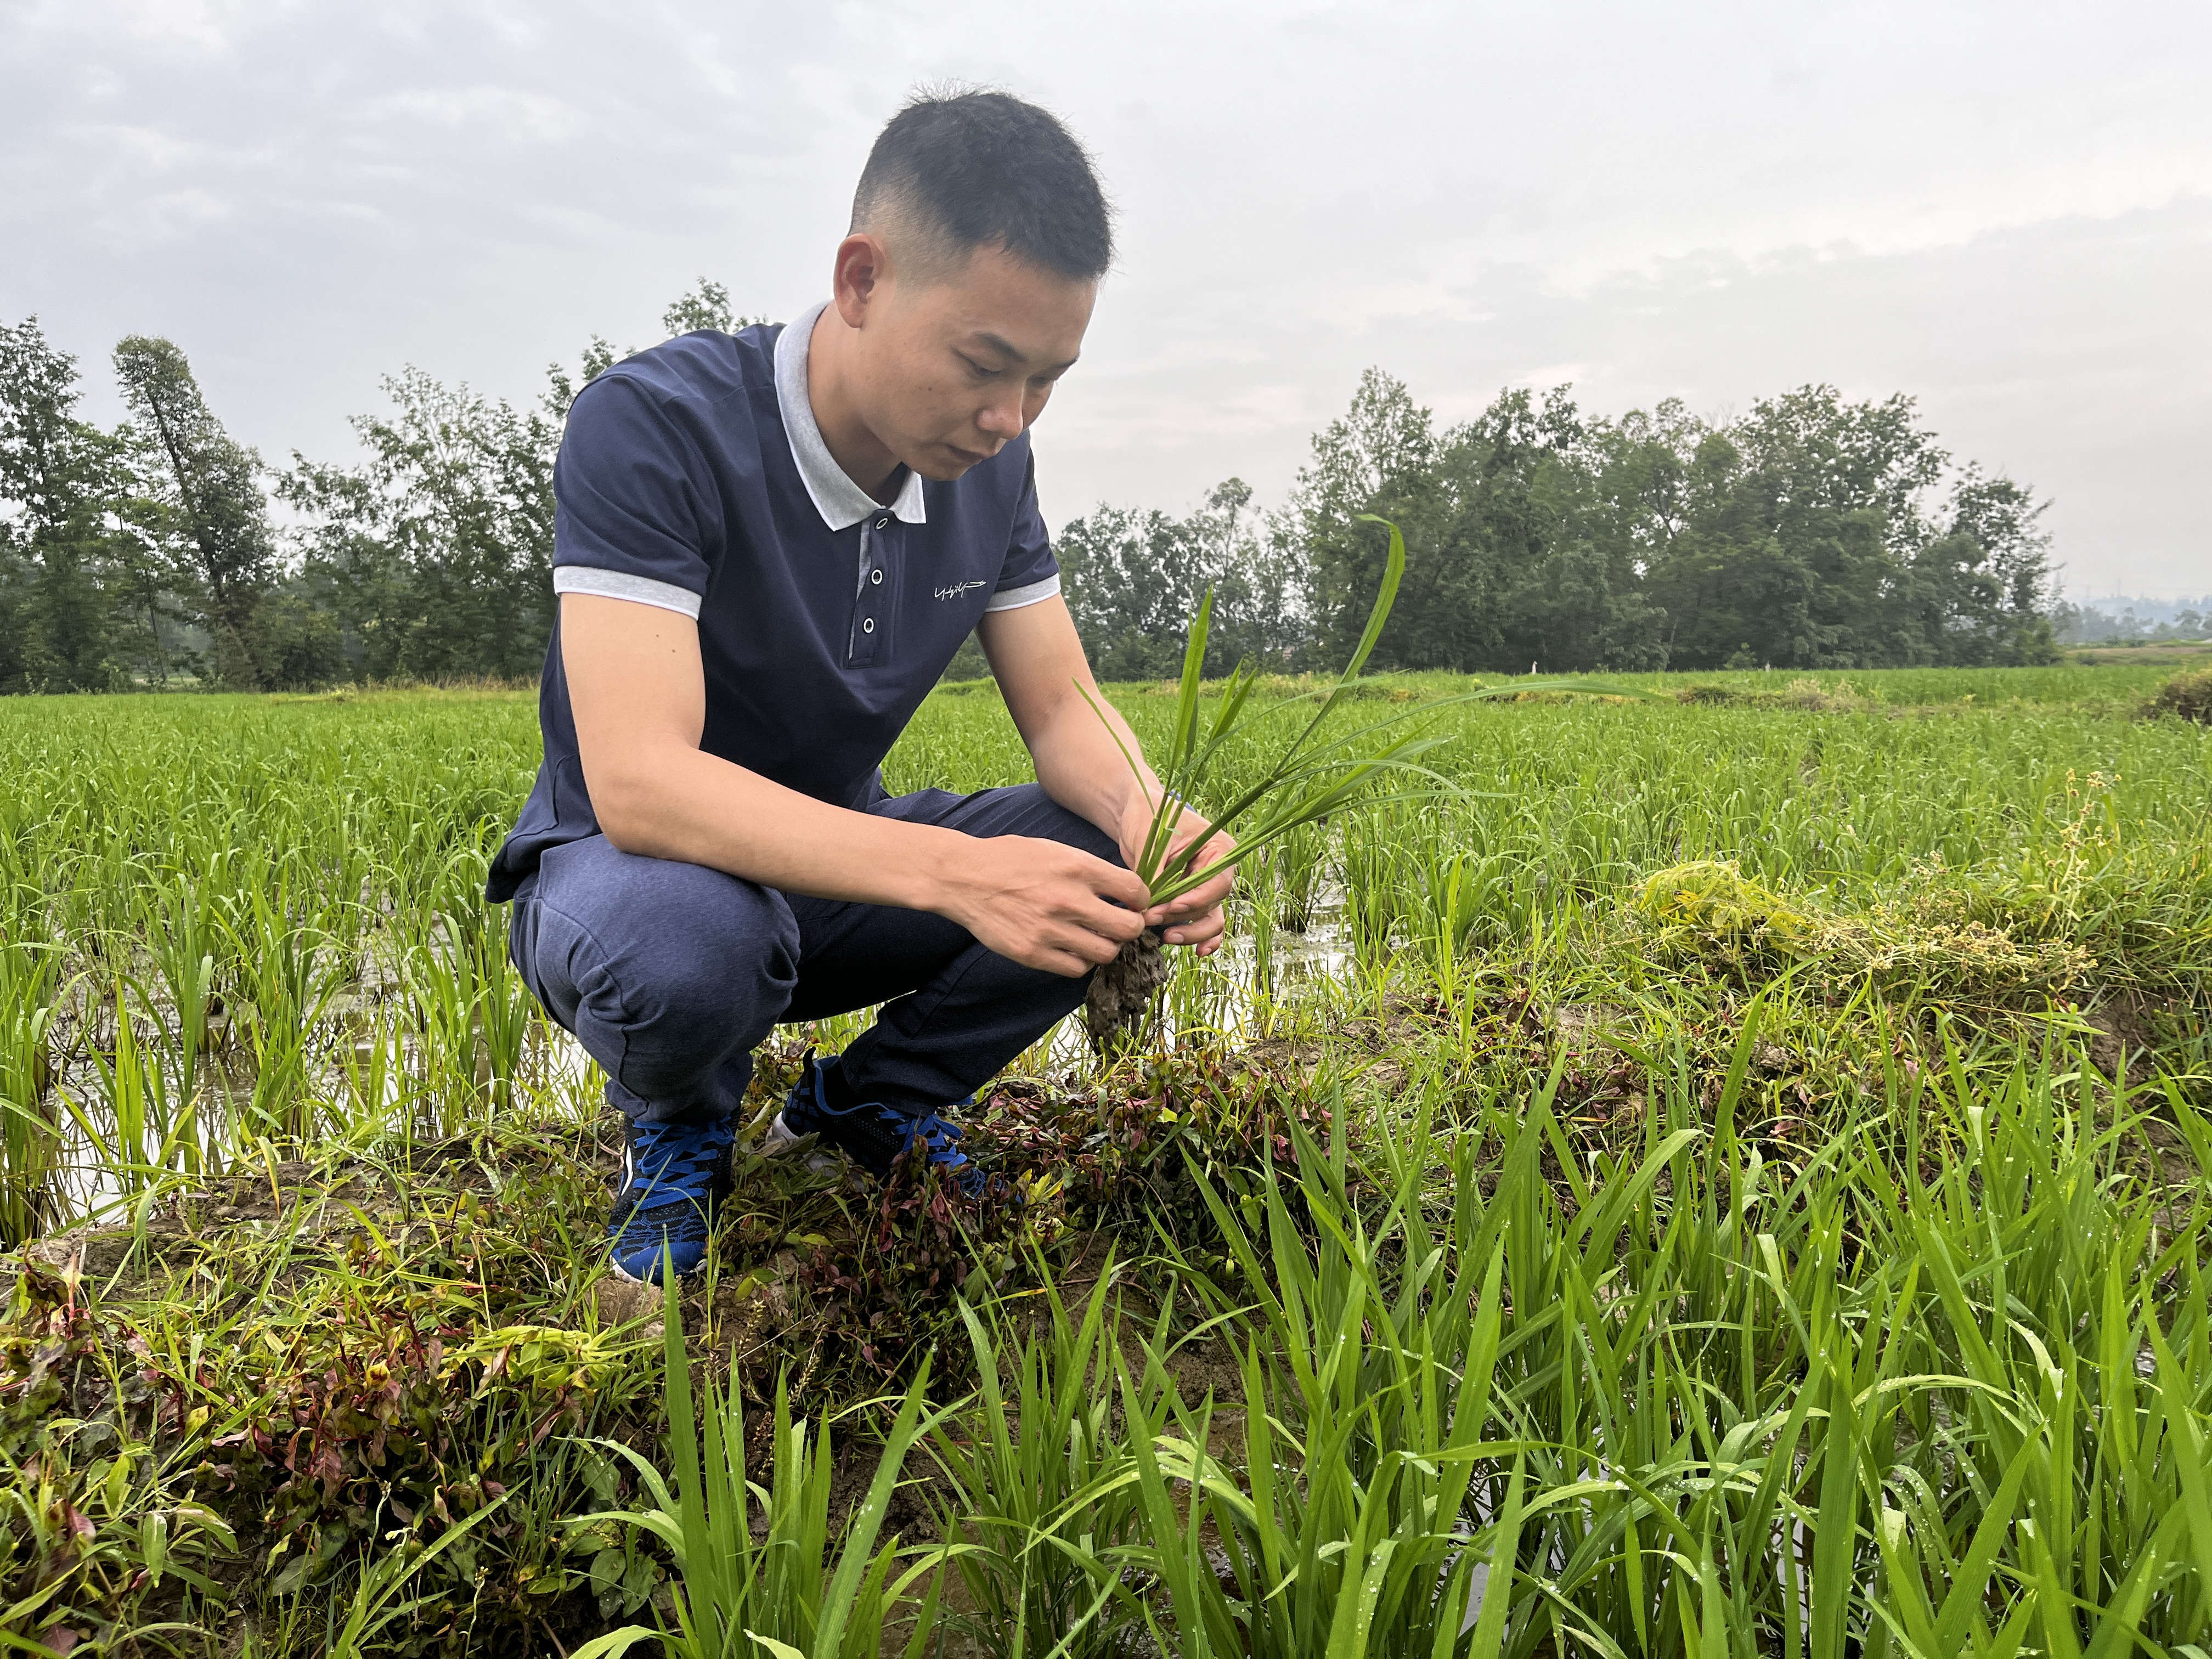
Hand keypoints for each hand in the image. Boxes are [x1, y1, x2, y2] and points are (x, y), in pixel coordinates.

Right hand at [935, 834, 1149, 976]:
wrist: (964, 877)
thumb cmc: (1011, 859)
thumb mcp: (1055, 850)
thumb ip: (1090, 869)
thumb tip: (1124, 891)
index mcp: (1078, 868)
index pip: (1135, 891)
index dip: (1141, 900)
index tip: (1134, 903)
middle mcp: (1068, 900)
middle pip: (1127, 928)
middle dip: (1131, 928)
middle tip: (1121, 925)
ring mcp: (1050, 930)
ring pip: (1105, 953)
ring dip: (1106, 946)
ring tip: (1094, 936)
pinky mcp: (1032, 953)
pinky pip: (1076, 969)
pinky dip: (1081, 961)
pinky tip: (1072, 947)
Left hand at [1118, 796, 1237, 958]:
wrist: (1139, 815)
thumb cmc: (1149, 817)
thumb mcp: (1152, 840)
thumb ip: (1156, 872)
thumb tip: (1151, 904)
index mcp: (1220, 849)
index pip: (1217, 882)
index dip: (1196, 899)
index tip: (1171, 906)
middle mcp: (1220, 870)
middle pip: (1212, 904)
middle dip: (1183, 917)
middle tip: (1152, 918)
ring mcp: (1207, 887)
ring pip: (1211, 919)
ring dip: (1191, 932)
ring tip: (1166, 938)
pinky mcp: (1192, 899)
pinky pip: (1205, 922)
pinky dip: (1202, 938)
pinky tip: (1197, 953)